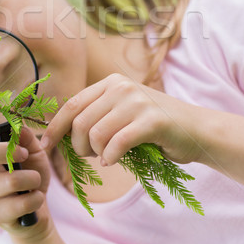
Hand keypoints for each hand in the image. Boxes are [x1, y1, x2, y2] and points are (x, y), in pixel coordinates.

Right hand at [0, 125, 52, 238]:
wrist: (36, 208)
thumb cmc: (31, 175)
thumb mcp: (33, 152)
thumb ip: (27, 139)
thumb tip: (19, 128)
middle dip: (10, 151)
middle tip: (25, 154)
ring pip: (10, 181)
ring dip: (32, 178)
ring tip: (35, 181)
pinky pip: (20, 203)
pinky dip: (36, 198)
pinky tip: (36, 198)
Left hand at [41, 73, 203, 165]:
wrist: (197, 130)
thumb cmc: (154, 128)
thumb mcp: (122, 113)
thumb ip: (97, 115)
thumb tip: (62, 133)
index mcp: (111, 83)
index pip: (72, 104)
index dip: (55, 127)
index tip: (46, 145)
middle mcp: (122, 87)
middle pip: (81, 122)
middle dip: (78, 146)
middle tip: (91, 155)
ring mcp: (137, 101)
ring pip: (96, 134)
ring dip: (96, 153)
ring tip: (106, 156)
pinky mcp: (152, 120)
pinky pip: (117, 143)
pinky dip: (111, 157)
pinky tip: (114, 160)